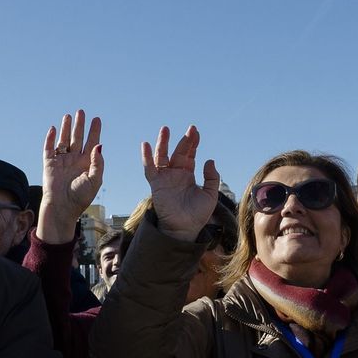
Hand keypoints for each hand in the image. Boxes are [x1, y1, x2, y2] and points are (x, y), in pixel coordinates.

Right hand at [39, 109, 103, 243]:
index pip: (92, 143)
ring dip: (66, 128)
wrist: (63, 207)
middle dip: (80, 125)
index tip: (97, 119)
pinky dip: (50, 138)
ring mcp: (62, 161)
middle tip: (81, 112)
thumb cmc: (80, 197)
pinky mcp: (49, 164)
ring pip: (64, 140)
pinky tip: (53, 128)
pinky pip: (49, 148)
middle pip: (78, 138)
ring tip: (68, 116)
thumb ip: (98, 163)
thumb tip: (99, 145)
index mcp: (87, 163)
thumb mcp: (94, 180)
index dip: (94, 131)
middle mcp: (74, 160)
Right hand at [142, 126, 220, 241]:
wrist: (185, 229)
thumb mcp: (210, 195)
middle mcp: (176, 173)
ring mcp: (165, 178)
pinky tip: (145, 145)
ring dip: (163, 143)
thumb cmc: (197, 214)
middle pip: (178, 152)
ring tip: (165, 129)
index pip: (190, 154)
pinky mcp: (156, 184)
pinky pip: (150, 169)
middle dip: (184, 140)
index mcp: (188, 174)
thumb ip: (212, 178)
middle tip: (191, 128)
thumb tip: (209, 160)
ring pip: (162, 156)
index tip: (196, 132)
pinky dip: (146, 157)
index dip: (193, 143)